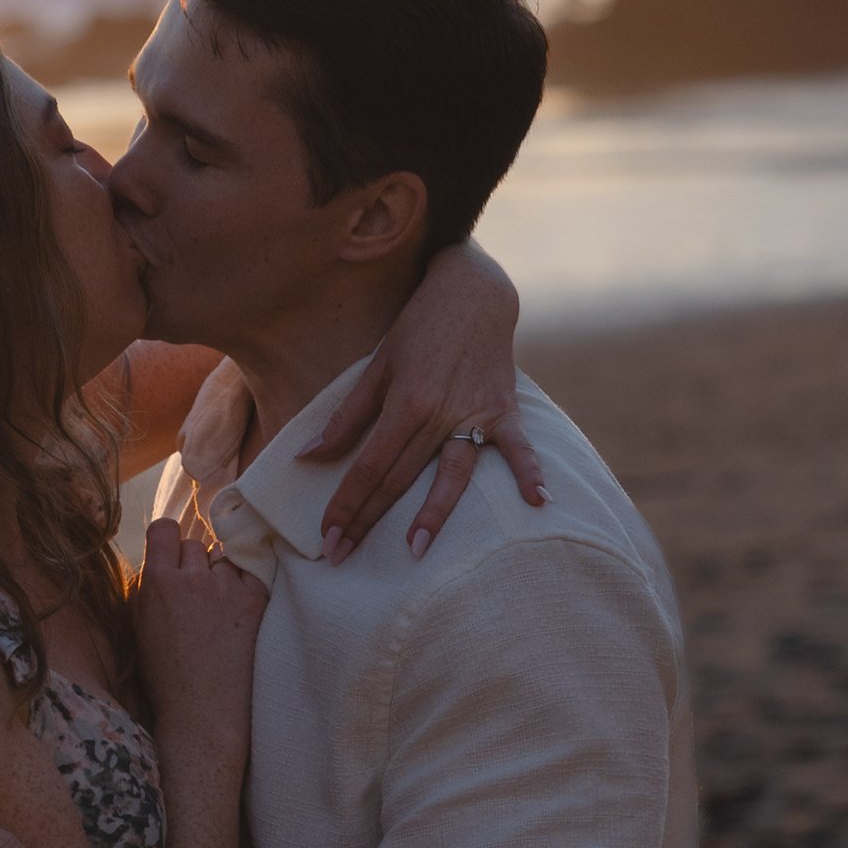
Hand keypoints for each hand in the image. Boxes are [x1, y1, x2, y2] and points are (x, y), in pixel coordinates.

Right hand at [131, 513, 264, 757]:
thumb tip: (157, 563)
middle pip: (195, 543)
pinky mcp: (255, 599)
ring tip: (217, 609)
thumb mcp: (138, 628)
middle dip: (193, 563)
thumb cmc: (166, 677)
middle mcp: (192, 578)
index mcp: (158, 583)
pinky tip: (236, 610)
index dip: (168, 541)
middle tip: (195, 594)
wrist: (204, 713)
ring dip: (219, 575)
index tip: (171, 555)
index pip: (164, 529)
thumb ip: (144, 589)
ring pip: (222, 559)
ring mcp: (227, 587)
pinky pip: (249, 571)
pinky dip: (243, 584)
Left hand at [306, 240, 539, 560]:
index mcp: (405, 401)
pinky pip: (518, 447)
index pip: (368, 465)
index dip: (345, 502)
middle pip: (399, 477)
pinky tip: (539, 503)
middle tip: (343, 557)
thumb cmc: (419, 325)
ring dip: (434, 514)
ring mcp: (476, 414)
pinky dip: (530, 472)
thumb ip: (347, 416)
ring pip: (452, 474)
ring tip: (416, 552)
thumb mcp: (377, 364)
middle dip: (369, 519)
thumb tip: (309, 456)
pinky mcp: (504, 410)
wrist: (474, 290)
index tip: (327, 537)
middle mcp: (440, 413)